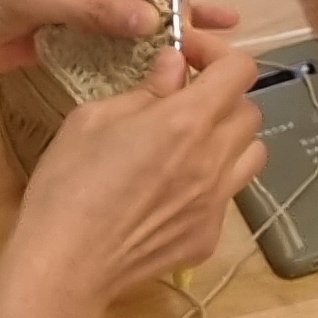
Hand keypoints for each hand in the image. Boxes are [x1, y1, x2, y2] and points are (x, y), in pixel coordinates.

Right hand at [12, 33, 269, 302]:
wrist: (66, 263)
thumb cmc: (68, 183)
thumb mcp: (93, 118)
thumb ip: (146, 90)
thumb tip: (175, 66)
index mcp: (187, 121)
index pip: (240, 70)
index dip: (218, 53)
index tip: (189, 56)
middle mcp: (214, 159)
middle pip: (250, 111)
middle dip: (222, 96)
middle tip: (185, 100)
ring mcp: (217, 203)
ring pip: (251, 154)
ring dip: (229, 139)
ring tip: (190, 143)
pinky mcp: (209, 236)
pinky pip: (227, 197)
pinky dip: (210, 183)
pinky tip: (172, 191)